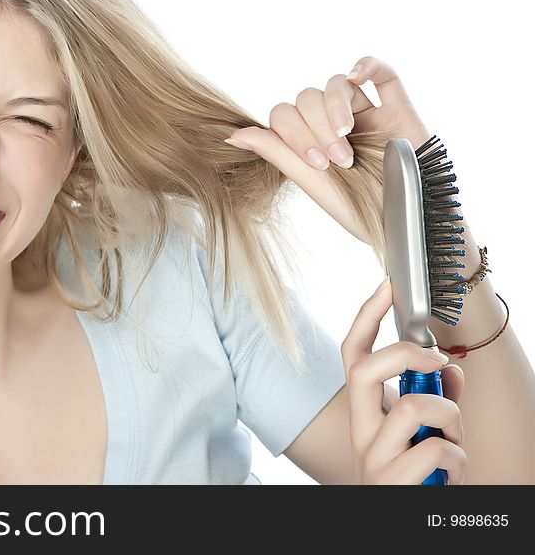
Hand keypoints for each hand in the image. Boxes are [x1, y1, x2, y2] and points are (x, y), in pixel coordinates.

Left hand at [224, 56, 431, 241]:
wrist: (411, 220)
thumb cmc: (361, 208)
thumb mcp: (312, 182)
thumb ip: (276, 152)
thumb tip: (232, 136)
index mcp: (309, 140)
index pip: (285, 116)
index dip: (295, 134)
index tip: (318, 164)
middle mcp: (332, 123)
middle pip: (307, 99)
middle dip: (316, 129)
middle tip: (338, 159)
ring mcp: (364, 112)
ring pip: (336, 85)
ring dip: (335, 108)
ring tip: (347, 135)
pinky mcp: (396, 105)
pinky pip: (380, 70)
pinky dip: (366, 64)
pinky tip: (357, 74)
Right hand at [342, 278, 466, 483]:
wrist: (397, 525)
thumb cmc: (414, 480)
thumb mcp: (425, 433)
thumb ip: (437, 400)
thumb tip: (451, 370)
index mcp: (366, 413)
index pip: (353, 355)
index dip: (366, 317)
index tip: (386, 286)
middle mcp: (361, 430)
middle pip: (364, 369)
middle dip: (407, 355)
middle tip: (437, 365)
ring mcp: (372, 455)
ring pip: (413, 407)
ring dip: (451, 418)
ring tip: (455, 442)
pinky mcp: (391, 481)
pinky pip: (437, 451)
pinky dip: (459, 459)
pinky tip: (454, 473)